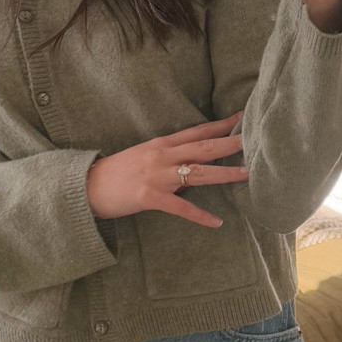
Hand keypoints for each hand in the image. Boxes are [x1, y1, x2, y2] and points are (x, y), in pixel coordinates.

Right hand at [86, 114, 247, 228]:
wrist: (86, 186)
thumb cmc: (116, 173)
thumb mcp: (144, 157)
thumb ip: (169, 158)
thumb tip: (192, 165)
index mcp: (162, 144)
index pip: (198, 131)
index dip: (222, 125)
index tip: (243, 118)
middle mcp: (162, 155)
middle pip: (203, 147)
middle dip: (230, 143)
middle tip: (254, 140)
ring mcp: (157, 176)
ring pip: (198, 172)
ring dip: (224, 173)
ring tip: (247, 174)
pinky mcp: (150, 197)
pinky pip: (181, 208)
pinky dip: (200, 216)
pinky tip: (217, 222)